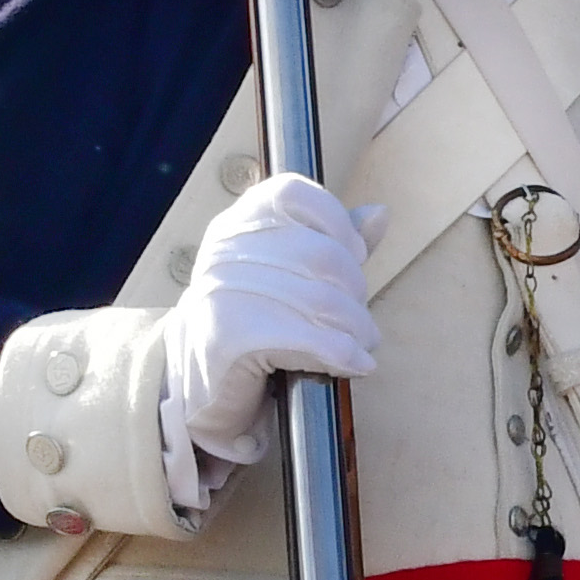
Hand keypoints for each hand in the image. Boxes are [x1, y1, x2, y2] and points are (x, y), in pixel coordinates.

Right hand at [170, 173, 378, 460]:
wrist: (199, 385)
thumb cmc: (255, 322)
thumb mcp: (292, 275)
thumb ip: (334, 244)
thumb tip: (380, 214)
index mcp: (240, 222)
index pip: (294, 195)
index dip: (337, 224)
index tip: (355, 257)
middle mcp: (226, 249)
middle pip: (321, 255)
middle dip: (355, 292)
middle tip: (361, 321)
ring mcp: (223, 291)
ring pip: (321, 300)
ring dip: (356, 328)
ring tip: (362, 344)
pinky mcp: (229, 337)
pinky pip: (308, 340)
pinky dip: (343, 354)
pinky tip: (356, 363)